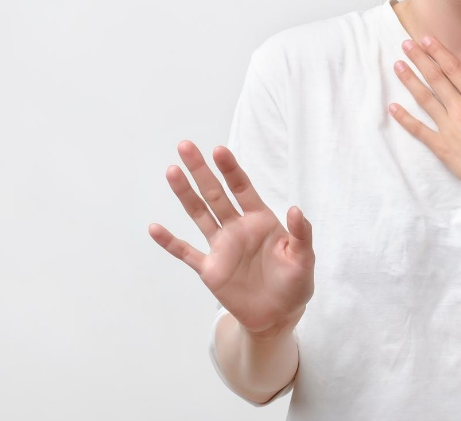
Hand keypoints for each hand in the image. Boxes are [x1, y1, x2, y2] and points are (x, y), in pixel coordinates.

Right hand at [148, 141, 314, 336]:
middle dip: (201, 170)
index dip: (230, 169)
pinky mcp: (210, 270)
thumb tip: (295, 209)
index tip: (218, 150)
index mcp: (260, 220)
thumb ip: (301, 233)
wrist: (279, 315)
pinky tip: (155, 228)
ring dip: (185, 194)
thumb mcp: (304, 257)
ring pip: (199, 214)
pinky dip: (171, 242)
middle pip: (215, 194)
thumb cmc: (295, 282)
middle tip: (186, 146)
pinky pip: (186, 253)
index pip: (242, 188)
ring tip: (172, 171)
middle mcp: (237, 228)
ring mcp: (221, 247)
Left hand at [388, 35, 460, 198]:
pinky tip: (393, 108)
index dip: (439, 52)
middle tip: (405, 45)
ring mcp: (448, 128)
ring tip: (397, 66)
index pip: (455, 69)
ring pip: (425, 99)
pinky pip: (419, 130)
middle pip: (436, 79)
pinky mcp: (442, 148)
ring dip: (410, 81)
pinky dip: (405, 119)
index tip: (426, 39)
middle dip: (420, 59)